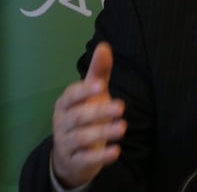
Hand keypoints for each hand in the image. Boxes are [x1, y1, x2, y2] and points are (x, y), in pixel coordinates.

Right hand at [51, 42, 126, 187]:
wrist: (71, 154)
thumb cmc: (84, 114)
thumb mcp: (92, 94)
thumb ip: (98, 73)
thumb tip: (104, 45)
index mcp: (66, 103)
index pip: (72, 95)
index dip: (85, 91)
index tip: (102, 86)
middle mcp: (63, 122)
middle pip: (78, 117)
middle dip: (99, 111)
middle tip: (121, 107)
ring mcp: (66, 143)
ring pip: (81, 138)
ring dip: (103, 132)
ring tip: (123, 127)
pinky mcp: (75, 161)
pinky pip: (85, 159)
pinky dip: (100, 156)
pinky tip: (116, 152)